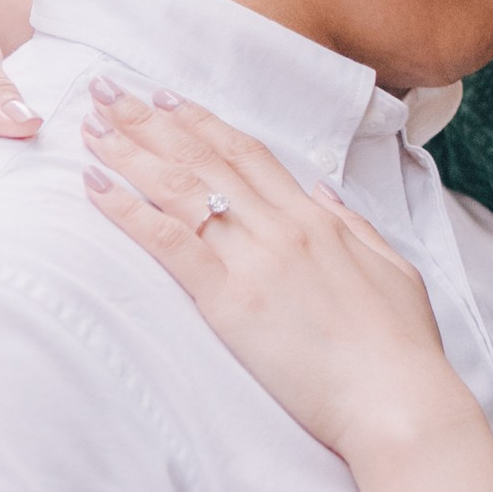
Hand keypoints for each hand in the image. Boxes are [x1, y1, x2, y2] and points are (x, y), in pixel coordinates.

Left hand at [84, 84, 462, 464]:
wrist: (398, 400)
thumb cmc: (401, 348)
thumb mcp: (393, 270)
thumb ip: (354, 228)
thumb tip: (324, 194)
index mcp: (316, 220)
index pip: (248, 155)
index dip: (202, 122)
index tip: (168, 98)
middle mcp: (282, 227)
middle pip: (203, 158)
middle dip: (151, 120)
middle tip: (109, 91)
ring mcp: (255, 260)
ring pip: (179, 188)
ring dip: (129, 152)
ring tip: (91, 125)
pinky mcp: (231, 301)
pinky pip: (169, 243)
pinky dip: (126, 211)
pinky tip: (94, 187)